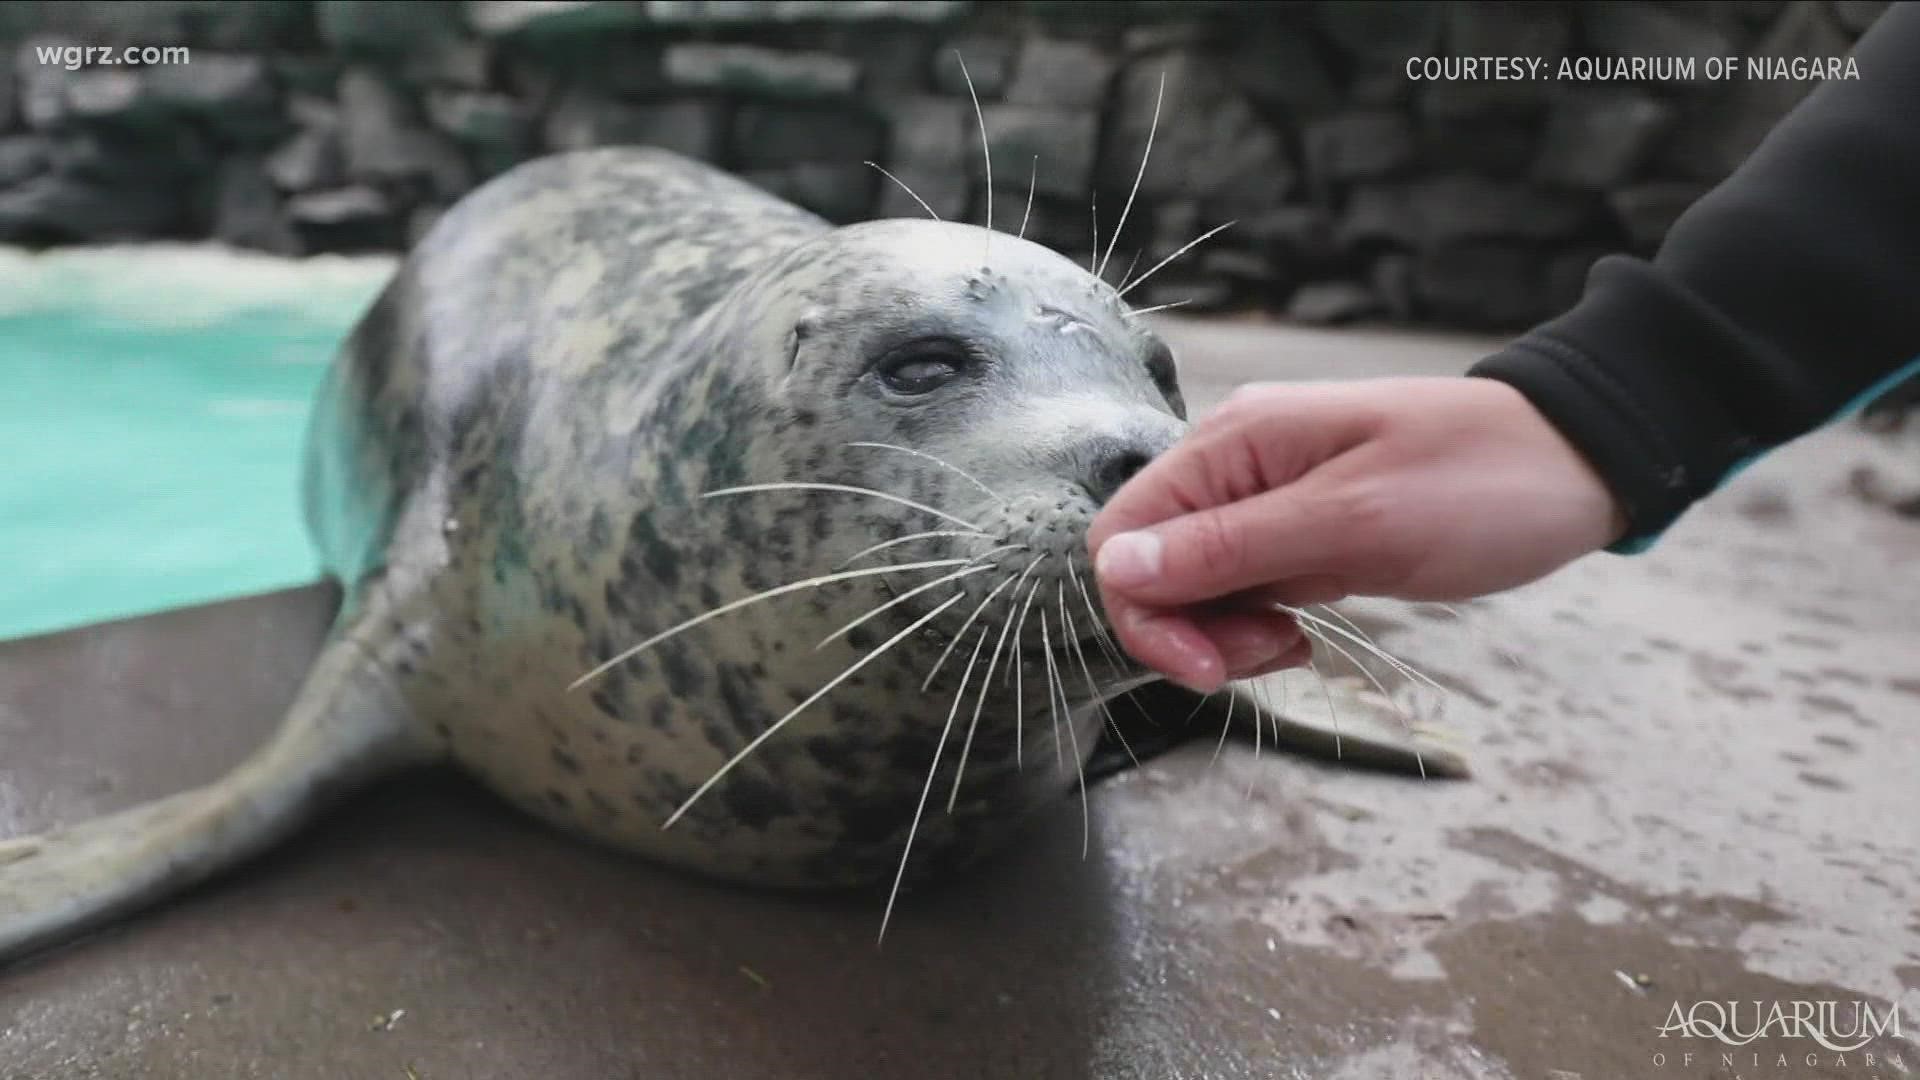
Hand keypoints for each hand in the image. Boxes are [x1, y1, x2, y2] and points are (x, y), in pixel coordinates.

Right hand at [1087, 377, 1628, 692]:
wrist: (1576, 462)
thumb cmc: (1478, 482)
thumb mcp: (1353, 522)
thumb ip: (1229, 546)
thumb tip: (1115, 570)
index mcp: (1233, 444)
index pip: (1123, 534)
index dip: (1144, 611)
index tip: (1210, 665)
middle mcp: (1235, 464)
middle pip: (1152, 564)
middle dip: (1190, 628)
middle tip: (1272, 653)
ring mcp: (1268, 497)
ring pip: (1196, 586)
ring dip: (1227, 632)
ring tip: (1297, 643)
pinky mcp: (1302, 530)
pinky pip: (1243, 587)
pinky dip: (1259, 623)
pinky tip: (1306, 632)